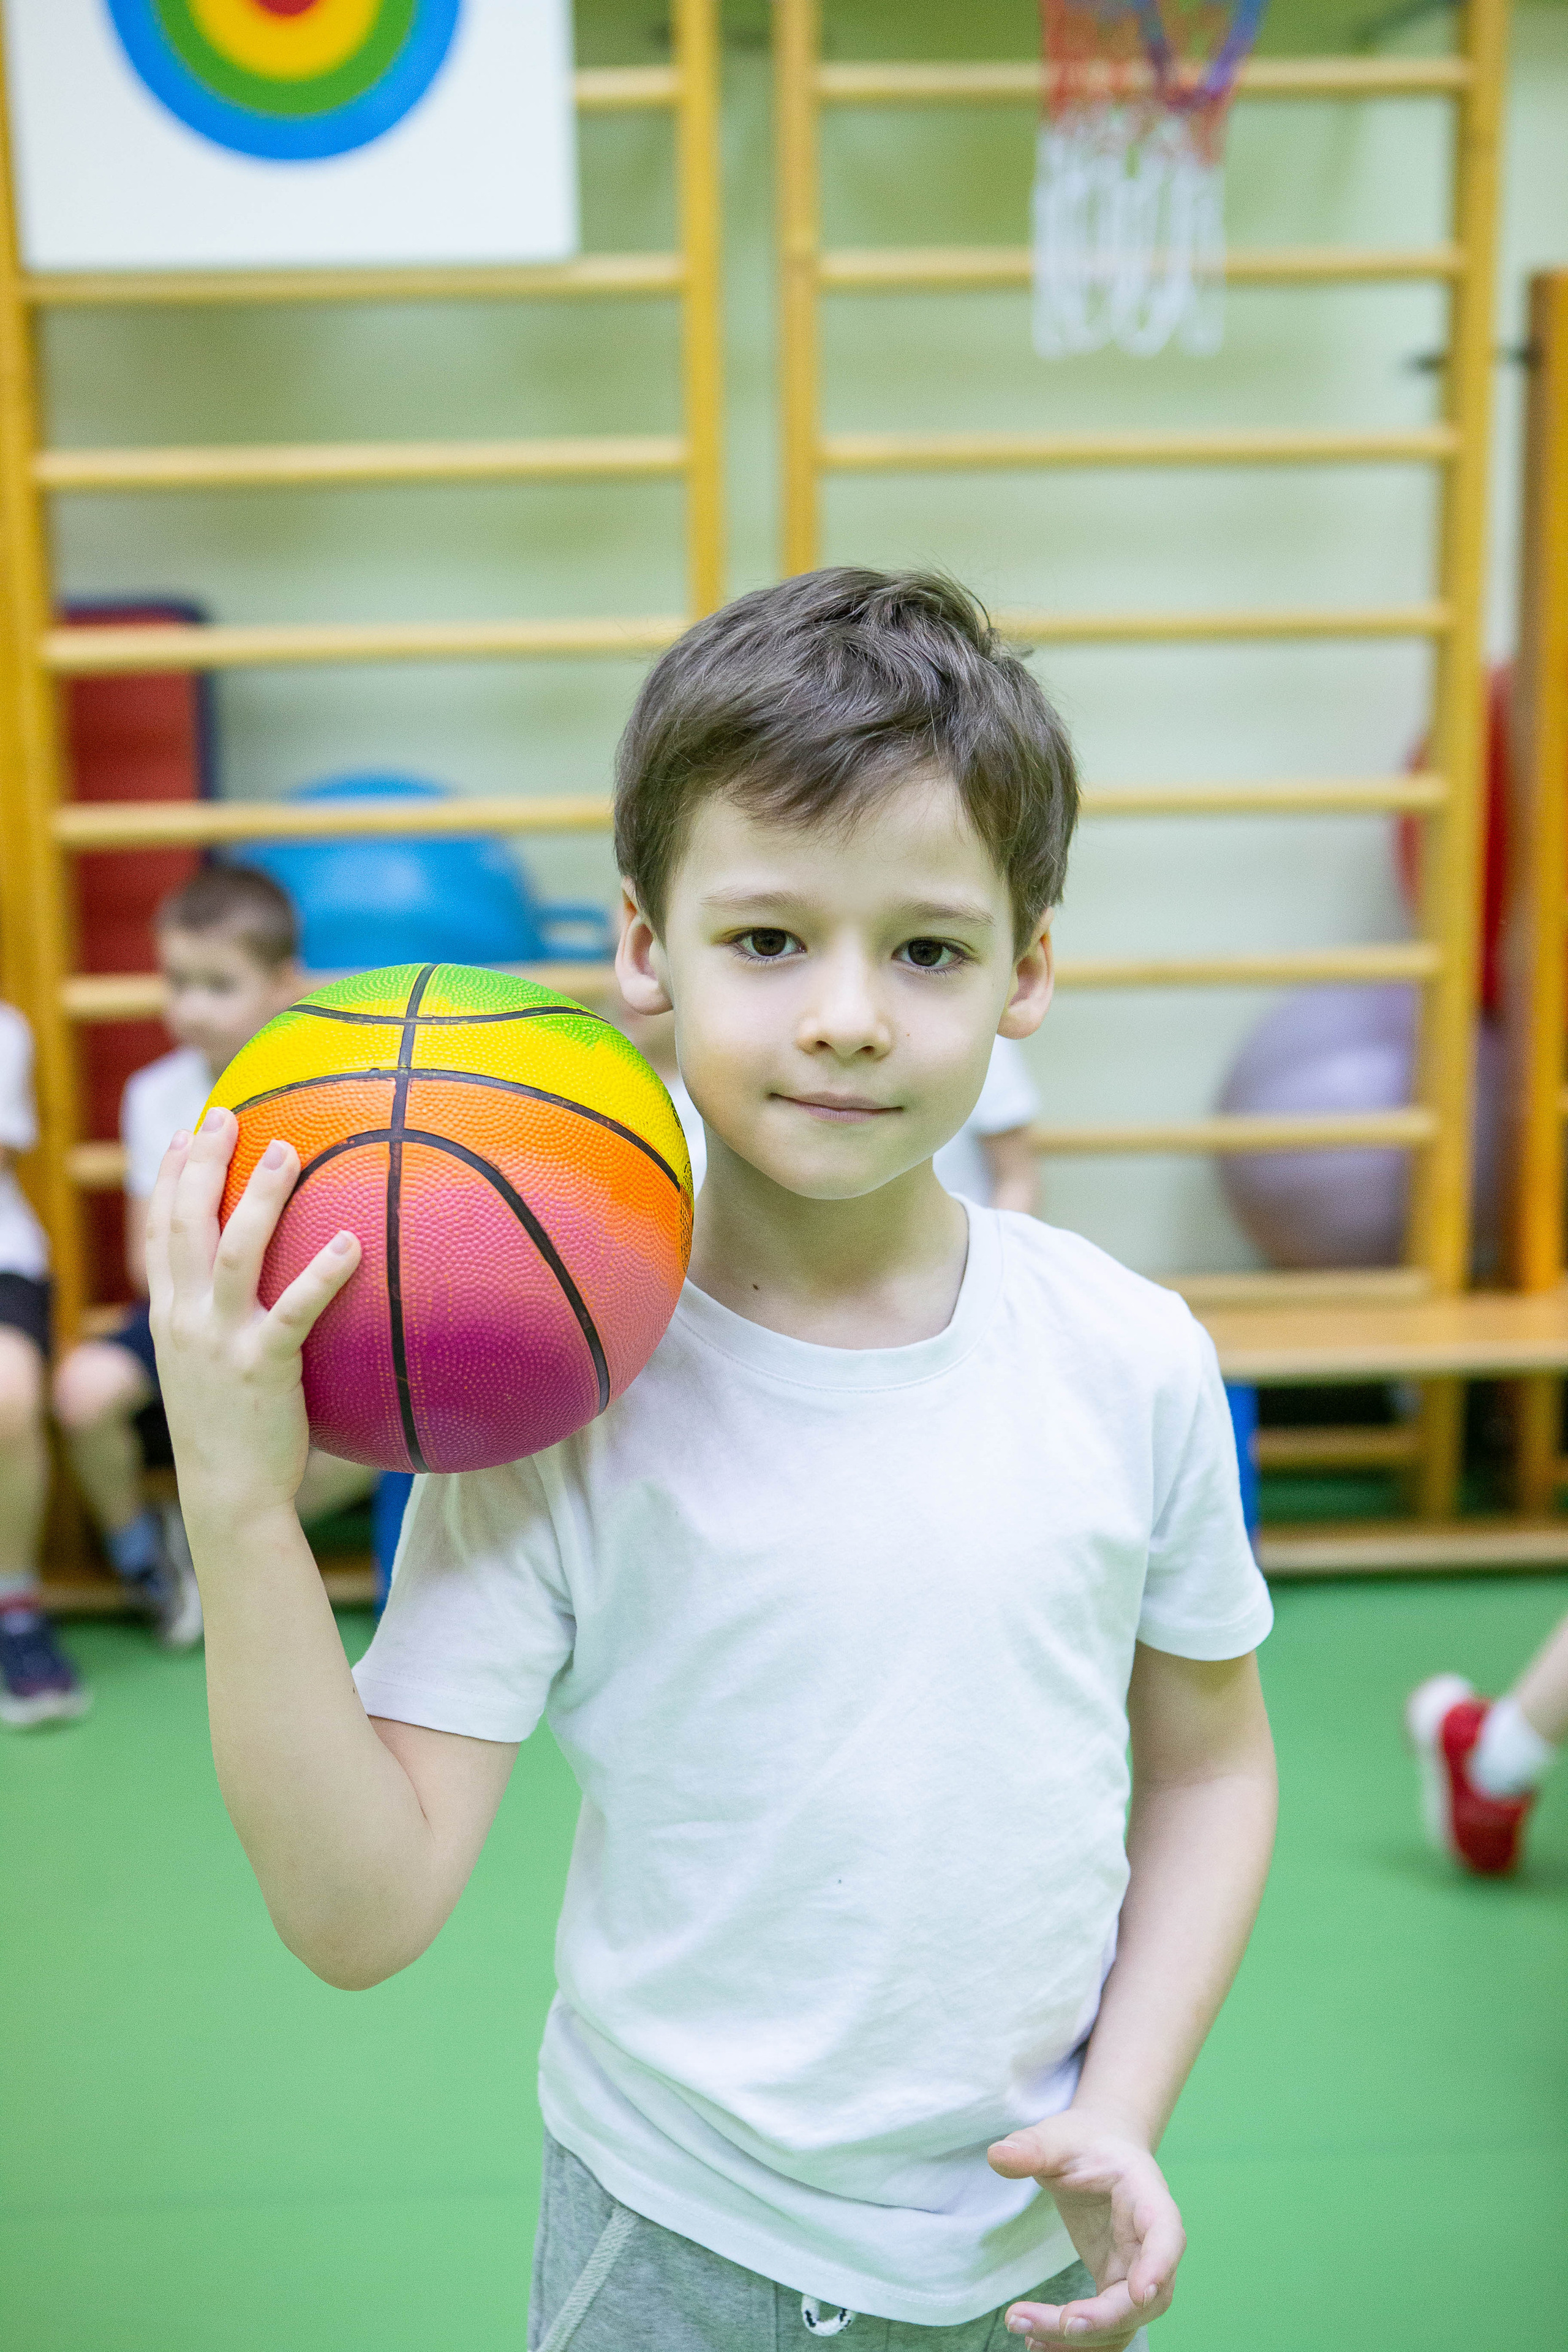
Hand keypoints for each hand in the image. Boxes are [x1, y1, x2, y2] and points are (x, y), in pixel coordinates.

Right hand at [145, 1107, 360, 1531]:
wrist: (228, 1495)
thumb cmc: (231, 1428)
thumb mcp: (207, 1364)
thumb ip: (222, 1320)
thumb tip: (261, 1284)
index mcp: (171, 1316)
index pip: (157, 1231)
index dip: (167, 1177)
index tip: (183, 1132)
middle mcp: (186, 1320)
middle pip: (184, 1223)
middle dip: (201, 1162)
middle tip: (225, 1115)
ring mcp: (220, 1341)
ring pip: (233, 1251)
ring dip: (260, 1197)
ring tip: (289, 1150)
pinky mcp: (262, 1367)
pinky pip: (295, 1310)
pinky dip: (322, 1273)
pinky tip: (352, 1243)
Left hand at [988, 2111, 1183, 2345]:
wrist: (1097, 2150)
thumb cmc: (1082, 2142)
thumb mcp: (1057, 2136)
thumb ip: (1032, 2147)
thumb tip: (996, 2156)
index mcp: (1146, 2195)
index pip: (1166, 2234)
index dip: (1159, 2265)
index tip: (1139, 2294)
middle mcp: (1149, 2243)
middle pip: (1144, 2297)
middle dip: (1100, 2319)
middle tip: (1051, 2324)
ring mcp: (1135, 2271)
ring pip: (1124, 2323)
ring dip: (1082, 2341)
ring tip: (1027, 2335)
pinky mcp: (1114, 2287)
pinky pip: (1105, 2328)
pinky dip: (1076, 2343)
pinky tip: (1036, 2342)